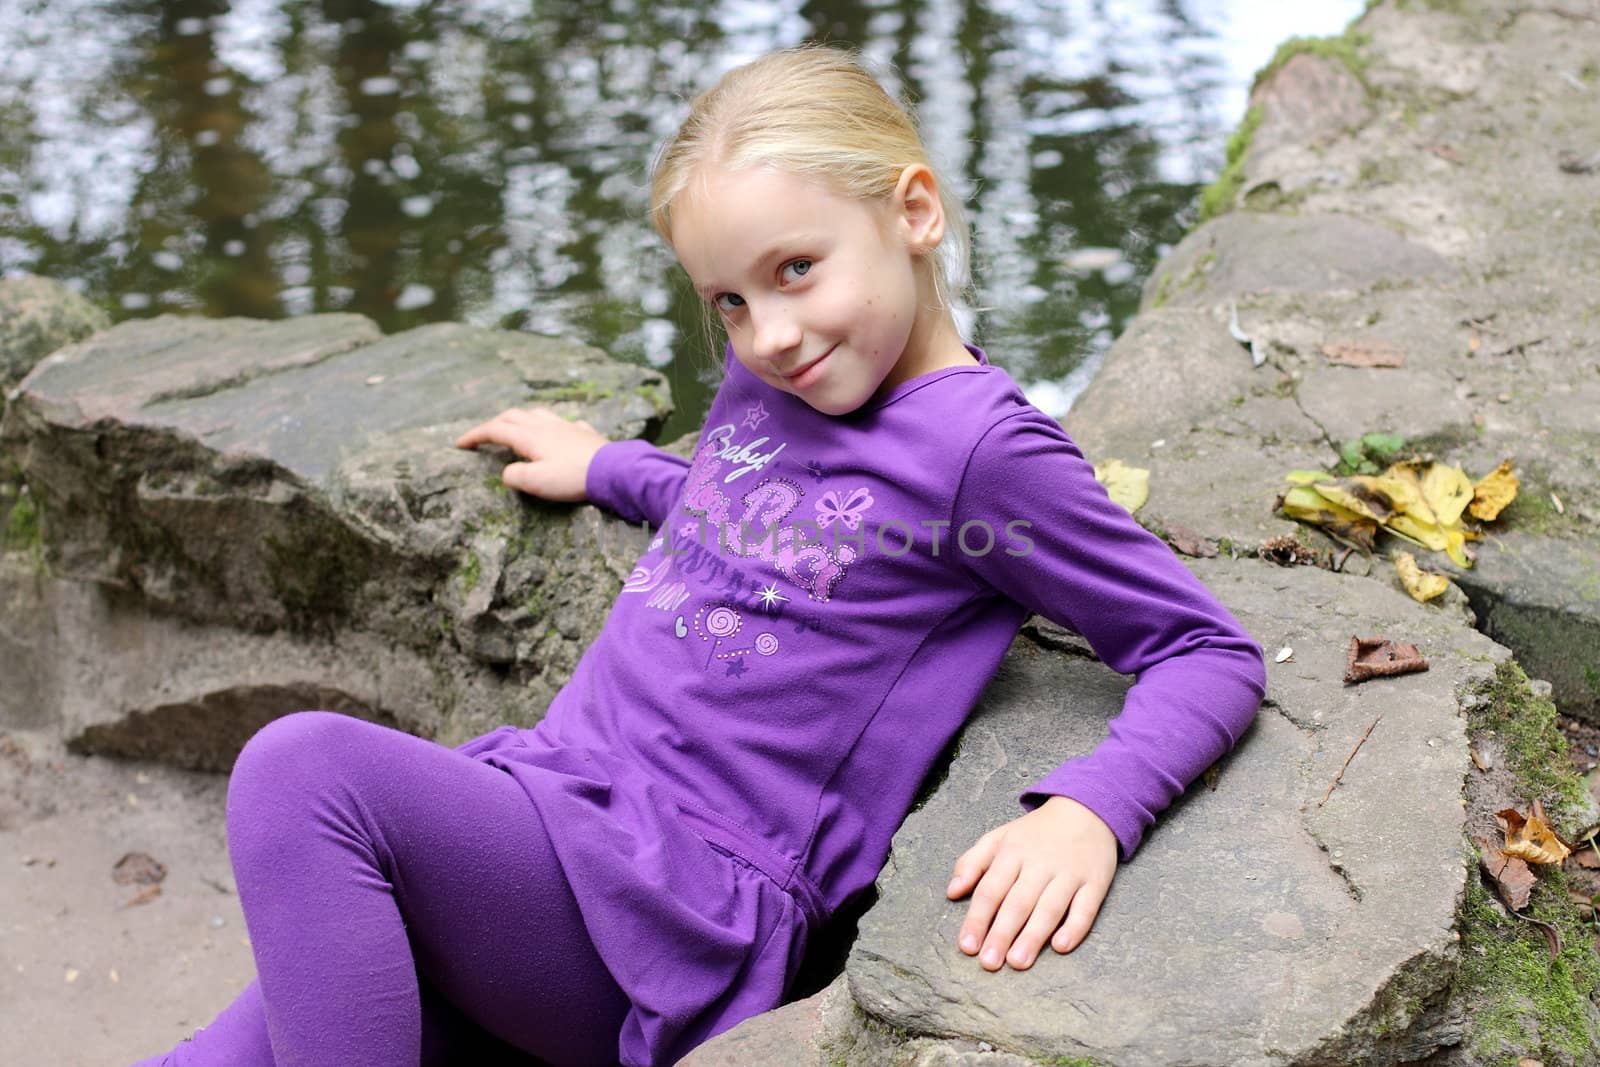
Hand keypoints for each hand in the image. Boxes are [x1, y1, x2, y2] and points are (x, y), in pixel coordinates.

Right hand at [454, 407, 607, 501]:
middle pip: (513, 416)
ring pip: (538, 414)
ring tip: (517, 427)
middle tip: (484, 435)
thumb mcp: (536, 482)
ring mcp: (567, 427)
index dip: (475, 435)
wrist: (614, 471)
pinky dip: (553, 425)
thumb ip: (514, 476)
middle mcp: (546, 426)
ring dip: (522, 418)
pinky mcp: (585, 434)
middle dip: (494, 423)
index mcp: (530, 437)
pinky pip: (565, 423)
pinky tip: (558, 432)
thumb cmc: (572, 478)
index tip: (459, 443)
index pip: (495, 430)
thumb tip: (508, 473)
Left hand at [946, 795, 1117, 970]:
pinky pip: (1086, 907)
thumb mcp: (999, 837)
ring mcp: (1069, 873)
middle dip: (1001, 933)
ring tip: (1017, 961)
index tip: (967, 946)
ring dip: (1033, 936)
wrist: (1086, 809)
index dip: (977, 919)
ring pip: (1049, 907)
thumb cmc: (1035, 833)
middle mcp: (1040, 863)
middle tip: (989, 963)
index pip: (991, 889)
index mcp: (1012, 852)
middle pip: (1017, 902)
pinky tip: (1061, 945)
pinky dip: (1075, 926)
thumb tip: (952, 892)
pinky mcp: (1095, 882)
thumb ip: (972, 862)